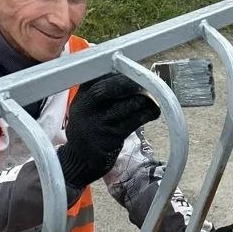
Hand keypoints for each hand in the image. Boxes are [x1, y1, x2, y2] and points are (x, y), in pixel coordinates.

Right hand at [58, 74, 159, 188]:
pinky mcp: (110, 138)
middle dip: (129, 83)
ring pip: (123, 105)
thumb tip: (129, 75)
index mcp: (81, 98)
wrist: (79, 162)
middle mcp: (85, 109)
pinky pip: (132, 122)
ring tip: (152, 100)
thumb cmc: (90, 131)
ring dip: (143, 100)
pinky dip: (146, 114)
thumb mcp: (86, 109)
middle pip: (107, 88)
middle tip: (145, 83)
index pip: (95, 76)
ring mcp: (97, 124)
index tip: (131, 69)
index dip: (115, 70)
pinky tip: (153, 113)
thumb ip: (100, 93)